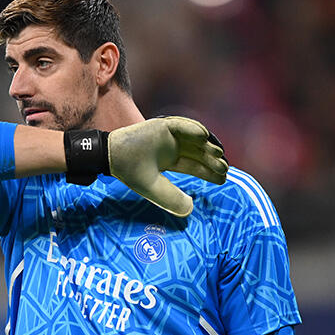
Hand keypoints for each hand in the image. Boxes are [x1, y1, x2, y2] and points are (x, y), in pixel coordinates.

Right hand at [108, 116, 227, 216]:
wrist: (110, 156)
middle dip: (211, 160)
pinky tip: (204, 136)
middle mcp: (171, 146)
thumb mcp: (153, 188)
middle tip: (225, 169)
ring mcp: (167, 135)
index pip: (194, 165)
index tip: (223, 178)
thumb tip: (191, 209)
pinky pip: (180, 125)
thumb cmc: (129, 172)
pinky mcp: (161, 125)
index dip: (208, 172)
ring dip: (207, 145)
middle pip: (197, 152)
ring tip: (219, 154)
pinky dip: (192, 129)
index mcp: (169, 160)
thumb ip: (171, 198)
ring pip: (193, 138)